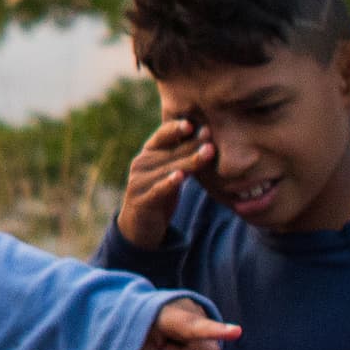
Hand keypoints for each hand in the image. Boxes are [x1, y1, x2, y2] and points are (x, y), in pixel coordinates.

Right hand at [116, 116, 214, 248]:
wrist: (139, 226)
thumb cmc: (160, 191)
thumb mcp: (169, 171)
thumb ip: (180, 155)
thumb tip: (208, 136)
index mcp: (148, 153)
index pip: (161, 135)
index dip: (175, 128)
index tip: (192, 123)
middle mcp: (141, 164)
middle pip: (170, 152)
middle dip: (191, 144)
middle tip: (210, 136)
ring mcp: (139, 182)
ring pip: (168, 169)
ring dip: (189, 161)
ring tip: (207, 153)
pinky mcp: (142, 200)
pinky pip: (158, 190)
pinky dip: (169, 182)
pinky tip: (180, 176)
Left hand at [131, 298, 236, 349]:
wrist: (132, 317)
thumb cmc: (136, 341)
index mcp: (165, 316)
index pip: (193, 327)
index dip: (216, 330)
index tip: (238, 331)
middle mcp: (187, 307)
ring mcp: (197, 309)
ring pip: (209, 348)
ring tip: (166, 342)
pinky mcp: (202, 313)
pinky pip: (208, 341)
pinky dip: (190, 347)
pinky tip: (175, 338)